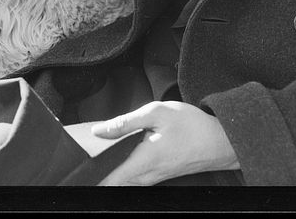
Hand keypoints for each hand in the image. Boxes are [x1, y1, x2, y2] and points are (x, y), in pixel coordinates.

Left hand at [90, 101, 239, 185]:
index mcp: (142, 162)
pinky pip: (133, 176)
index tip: (76, 172)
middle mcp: (145, 176)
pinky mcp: (158, 175)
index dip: (90, 177)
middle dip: (97, 172)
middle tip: (83, 158)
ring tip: (100, 154)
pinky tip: (121, 152)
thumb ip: (125, 122)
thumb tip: (98, 131)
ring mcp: (152, 178)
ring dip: (110, 169)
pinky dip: (123, 167)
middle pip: (112, 181)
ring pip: (123, 179)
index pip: (108, 180)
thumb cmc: (191, 126)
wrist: (219, 142)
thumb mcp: (157, 113)